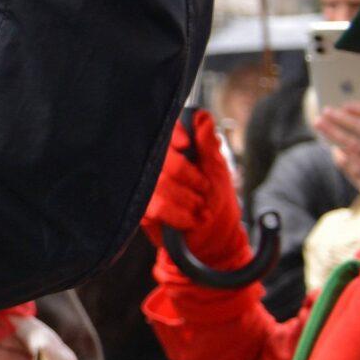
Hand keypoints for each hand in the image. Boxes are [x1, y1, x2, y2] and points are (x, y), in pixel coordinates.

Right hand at [143, 110, 248, 266]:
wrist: (211, 241)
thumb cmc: (216, 203)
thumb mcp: (219, 172)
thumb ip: (209, 145)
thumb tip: (202, 117)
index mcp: (172, 150)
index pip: (164, 132)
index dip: (173, 137)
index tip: (186, 145)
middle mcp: (154, 165)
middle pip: (163, 161)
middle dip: (189, 176)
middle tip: (204, 189)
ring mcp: (145, 186)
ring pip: (159, 185)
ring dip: (186, 199)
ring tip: (201, 209)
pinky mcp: (140, 209)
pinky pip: (156, 207)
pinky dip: (179, 215)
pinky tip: (190, 220)